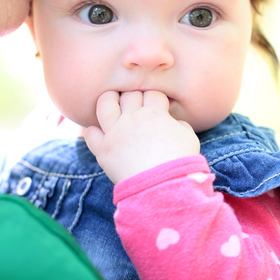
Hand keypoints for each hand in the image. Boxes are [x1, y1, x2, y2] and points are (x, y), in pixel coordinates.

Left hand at [84, 90, 199, 182]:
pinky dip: (93, 132)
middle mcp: (132, 118)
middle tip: (136, 107)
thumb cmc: (180, 162)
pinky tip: (100, 134)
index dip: (155, 98)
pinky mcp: (103, 150)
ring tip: (112, 104)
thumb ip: (180, 125)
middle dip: (134, 97)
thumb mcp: (189, 138)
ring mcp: (115, 132)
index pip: (152, 93)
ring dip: (108, 100)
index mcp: (155, 113)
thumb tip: (172, 122)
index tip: (156, 106)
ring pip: (105, 104)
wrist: (163, 186)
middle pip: (129, 95)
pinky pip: (90, 134)